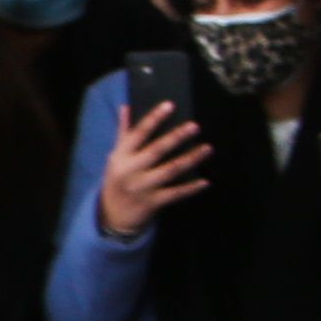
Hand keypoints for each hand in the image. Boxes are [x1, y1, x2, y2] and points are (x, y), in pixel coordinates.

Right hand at [97, 100, 209, 238]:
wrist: (112, 215)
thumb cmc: (119, 178)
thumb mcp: (116, 156)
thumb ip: (124, 133)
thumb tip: (126, 106)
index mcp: (121, 156)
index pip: (138, 134)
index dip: (153, 119)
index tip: (170, 105)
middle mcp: (130, 171)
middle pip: (156, 151)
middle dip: (175, 138)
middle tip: (195, 126)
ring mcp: (142, 188)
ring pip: (170, 171)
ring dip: (190, 159)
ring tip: (208, 148)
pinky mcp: (152, 202)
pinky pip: (175, 194)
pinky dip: (191, 188)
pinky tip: (206, 181)